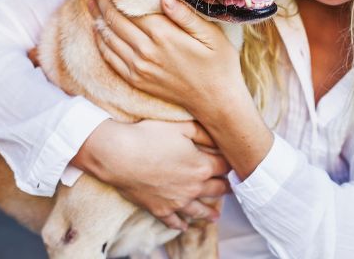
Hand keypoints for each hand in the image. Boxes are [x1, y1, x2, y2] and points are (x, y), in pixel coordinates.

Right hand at [72, 119, 230, 230]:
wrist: (120, 156)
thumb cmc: (150, 137)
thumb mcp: (181, 127)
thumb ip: (203, 132)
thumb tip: (219, 137)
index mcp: (202, 166)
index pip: (224, 166)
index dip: (230, 164)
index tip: (233, 163)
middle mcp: (194, 187)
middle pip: (217, 189)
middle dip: (225, 188)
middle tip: (230, 188)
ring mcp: (177, 202)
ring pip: (199, 210)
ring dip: (209, 212)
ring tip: (215, 216)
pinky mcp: (160, 210)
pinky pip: (174, 221)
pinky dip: (181, 224)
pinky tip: (184, 226)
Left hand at [86, 0, 248, 119]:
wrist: (216, 101)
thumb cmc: (219, 64)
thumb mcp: (211, 35)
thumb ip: (185, 15)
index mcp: (164, 36)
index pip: (129, 8)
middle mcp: (146, 51)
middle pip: (114, 20)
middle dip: (100, 0)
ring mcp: (138, 68)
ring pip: (108, 38)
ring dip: (96, 18)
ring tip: (89, 0)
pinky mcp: (136, 80)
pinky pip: (110, 58)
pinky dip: (101, 41)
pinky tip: (98, 30)